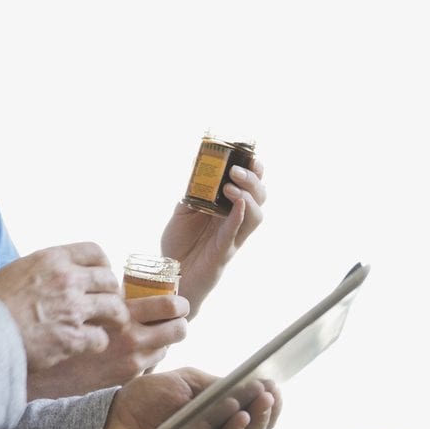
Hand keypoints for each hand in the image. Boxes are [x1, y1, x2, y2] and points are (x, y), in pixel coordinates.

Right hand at [0, 243, 126, 371]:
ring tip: (108, 326)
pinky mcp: (72, 337)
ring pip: (115, 309)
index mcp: (51, 259)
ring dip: (113, 319)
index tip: (100, 278)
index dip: (103, 266)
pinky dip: (97, 342)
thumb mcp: (15, 271)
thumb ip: (40, 271)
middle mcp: (66, 280)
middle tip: (108, 305)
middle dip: (112, 293)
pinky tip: (87, 345)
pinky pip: (100, 338)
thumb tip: (50, 276)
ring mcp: (72, 309)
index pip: (95, 251)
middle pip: (110, 280)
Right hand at [26, 295, 188, 399]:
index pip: (167, 303)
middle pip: (178, 325)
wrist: (25, 358)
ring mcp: (129, 360)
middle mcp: (130, 336)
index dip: (173, 298)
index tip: (171, 296)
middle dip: (178, 318)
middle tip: (175, 313)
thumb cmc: (47, 318)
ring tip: (148, 332)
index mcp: (120, 310)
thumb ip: (99, 288)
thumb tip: (117, 284)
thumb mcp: (75, 294)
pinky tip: (132, 351)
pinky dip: (146, 356)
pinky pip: (148, 364)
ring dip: (161, 338)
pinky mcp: (122, 378)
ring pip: (165, 346)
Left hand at [93, 368, 281, 428]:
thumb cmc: (147, 401)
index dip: (267, 406)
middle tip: (266, 398)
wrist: (109, 420)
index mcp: (220, 423)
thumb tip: (247, 385)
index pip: (253, 419)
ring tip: (240, 414)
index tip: (275, 388)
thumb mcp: (183, 382)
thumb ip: (213, 384)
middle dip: (260, 417)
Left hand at [160, 160, 266, 318]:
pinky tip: (236, 203)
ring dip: (247, 197)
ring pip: (255, 216)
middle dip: (254, 180)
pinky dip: (238, 217)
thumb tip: (196, 164)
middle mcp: (235, 222)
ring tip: (231, 185)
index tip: (249, 154)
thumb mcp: (184, 211)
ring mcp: (232, 237)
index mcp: (228, 209)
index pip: (250, 187)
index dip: (255, 171)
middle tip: (237, 169)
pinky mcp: (224, 252)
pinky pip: (235, 233)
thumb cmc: (179, 244)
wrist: (170, 274)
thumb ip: (192, 191)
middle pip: (259, 198)